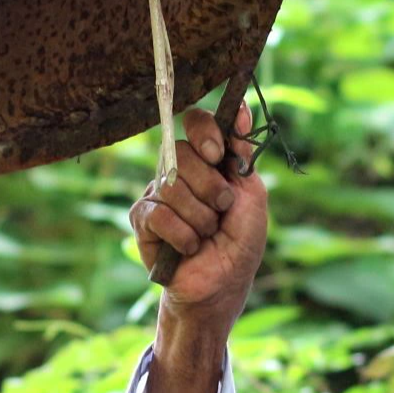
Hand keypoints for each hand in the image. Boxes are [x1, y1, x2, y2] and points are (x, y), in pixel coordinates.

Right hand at [127, 105, 268, 357]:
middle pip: (183, 154)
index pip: (195, 121)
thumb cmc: (240, 241)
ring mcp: (157, 193)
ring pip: (171, 186)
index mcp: (205, 159)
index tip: (216, 153)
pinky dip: (183, 234)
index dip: (205, 132)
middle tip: (221, 210)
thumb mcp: (251, 194)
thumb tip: (240, 107)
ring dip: (200, 217)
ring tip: (207, 234)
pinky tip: (189, 247)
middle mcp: (178, 170)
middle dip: (210, 187)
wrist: (222, 285)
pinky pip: (159, 214)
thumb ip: (242, 154)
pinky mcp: (143, 220)